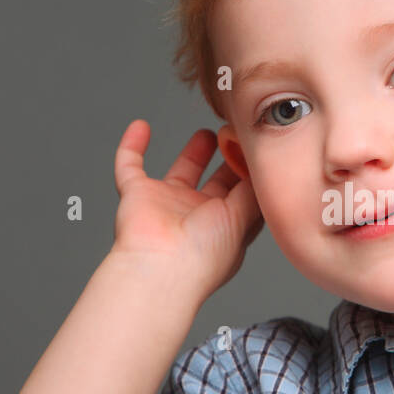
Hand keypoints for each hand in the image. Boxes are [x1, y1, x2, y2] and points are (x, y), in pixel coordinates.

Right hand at [111, 121, 264, 294]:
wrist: (161, 267)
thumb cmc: (205, 254)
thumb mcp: (244, 218)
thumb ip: (254, 189)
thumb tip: (262, 164)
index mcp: (226, 227)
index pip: (245, 196)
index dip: (253, 174)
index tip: (263, 148)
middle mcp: (197, 216)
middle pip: (217, 184)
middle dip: (229, 162)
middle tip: (240, 137)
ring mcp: (167, 205)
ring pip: (181, 173)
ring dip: (194, 152)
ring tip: (209, 131)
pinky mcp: (137, 196)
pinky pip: (129, 165)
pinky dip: (131, 146)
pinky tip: (141, 126)